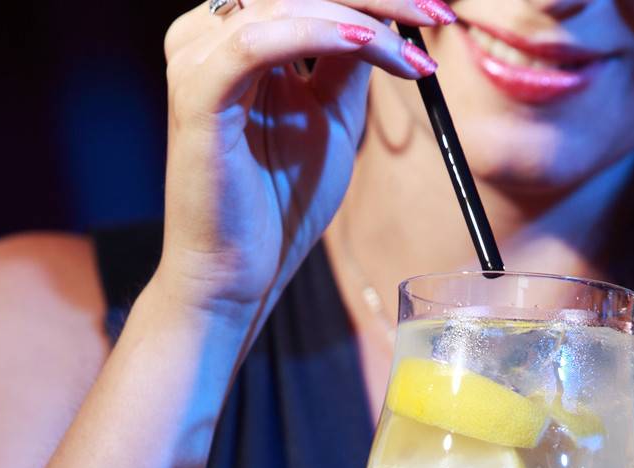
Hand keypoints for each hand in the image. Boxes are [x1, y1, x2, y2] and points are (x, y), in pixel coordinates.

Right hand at [156, 0, 451, 320]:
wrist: (238, 275)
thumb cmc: (279, 202)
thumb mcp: (332, 115)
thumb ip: (350, 58)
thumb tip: (388, 13)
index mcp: (238, 34)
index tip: (437, 10)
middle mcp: (209, 34)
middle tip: (436, 14)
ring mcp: (197, 60)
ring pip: (285, 1)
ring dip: (360, 17)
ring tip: (411, 58)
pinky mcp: (196, 93)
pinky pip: (257, 42)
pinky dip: (314, 33)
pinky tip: (360, 43)